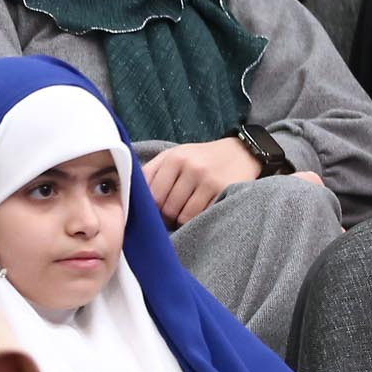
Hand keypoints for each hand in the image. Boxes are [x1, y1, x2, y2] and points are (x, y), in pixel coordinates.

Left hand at [142, 138, 259, 226]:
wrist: (240, 152)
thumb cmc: (201, 157)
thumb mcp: (176, 155)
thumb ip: (153, 171)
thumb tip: (130, 193)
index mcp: (173, 157)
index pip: (152, 194)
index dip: (151, 208)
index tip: (155, 211)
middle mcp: (190, 166)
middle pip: (167, 207)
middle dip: (167, 216)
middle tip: (172, 216)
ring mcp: (207, 179)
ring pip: (183, 215)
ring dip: (182, 220)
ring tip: (186, 212)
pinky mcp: (223, 190)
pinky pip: (202, 216)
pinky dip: (198, 218)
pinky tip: (200, 211)